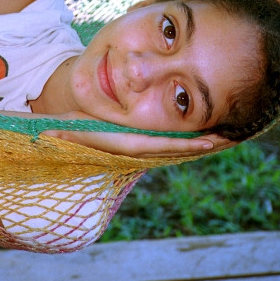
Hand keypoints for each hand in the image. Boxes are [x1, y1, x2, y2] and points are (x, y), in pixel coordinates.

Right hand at [41, 112, 237, 157]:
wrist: (59, 139)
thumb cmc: (61, 131)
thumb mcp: (62, 131)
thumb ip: (61, 133)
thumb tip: (49, 133)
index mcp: (120, 146)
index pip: (157, 147)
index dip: (183, 145)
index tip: (209, 143)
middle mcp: (133, 149)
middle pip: (173, 149)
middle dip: (201, 145)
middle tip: (230, 138)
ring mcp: (137, 148)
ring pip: (173, 146)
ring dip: (197, 143)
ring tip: (223, 136)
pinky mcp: (138, 144)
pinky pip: (166, 143)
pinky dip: (185, 140)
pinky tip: (199, 135)